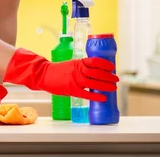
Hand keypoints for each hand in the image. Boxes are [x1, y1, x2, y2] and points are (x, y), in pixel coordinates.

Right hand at [3, 48, 118, 101]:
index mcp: (78, 62)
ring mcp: (75, 80)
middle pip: (98, 72)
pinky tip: (103, 98)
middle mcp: (78, 70)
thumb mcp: (70, 64)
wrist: (43, 74)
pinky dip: (96, 96)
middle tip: (116, 79)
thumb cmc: (57, 70)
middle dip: (109, 76)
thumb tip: (95, 72)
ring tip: (113, 88)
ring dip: (106, 85)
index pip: (95, 61)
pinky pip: (87, 94)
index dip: (106, 64)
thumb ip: (81, 67)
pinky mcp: (72, 90)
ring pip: (95, 83)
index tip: (112, 67)